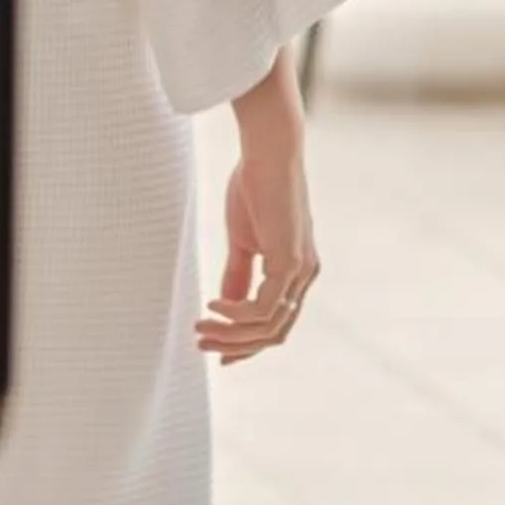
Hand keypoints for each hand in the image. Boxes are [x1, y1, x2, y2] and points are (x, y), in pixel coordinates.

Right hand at [198, 95, 318, 365]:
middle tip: (201, 344)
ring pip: (269, 327)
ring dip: (231, 334)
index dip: (247, 343)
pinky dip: (236, 315)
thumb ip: (238, 273)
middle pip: (275, 333)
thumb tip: (225, 305)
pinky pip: (264, 308)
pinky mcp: (289, 262)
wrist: (269, 152)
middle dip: (236, 346)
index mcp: (296, 271)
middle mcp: (304, 276)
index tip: (217, 353)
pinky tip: (213, 305)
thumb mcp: (243, 239)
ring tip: (200, 329)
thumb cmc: (254, 186)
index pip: (276, 323)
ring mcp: (300, 271)